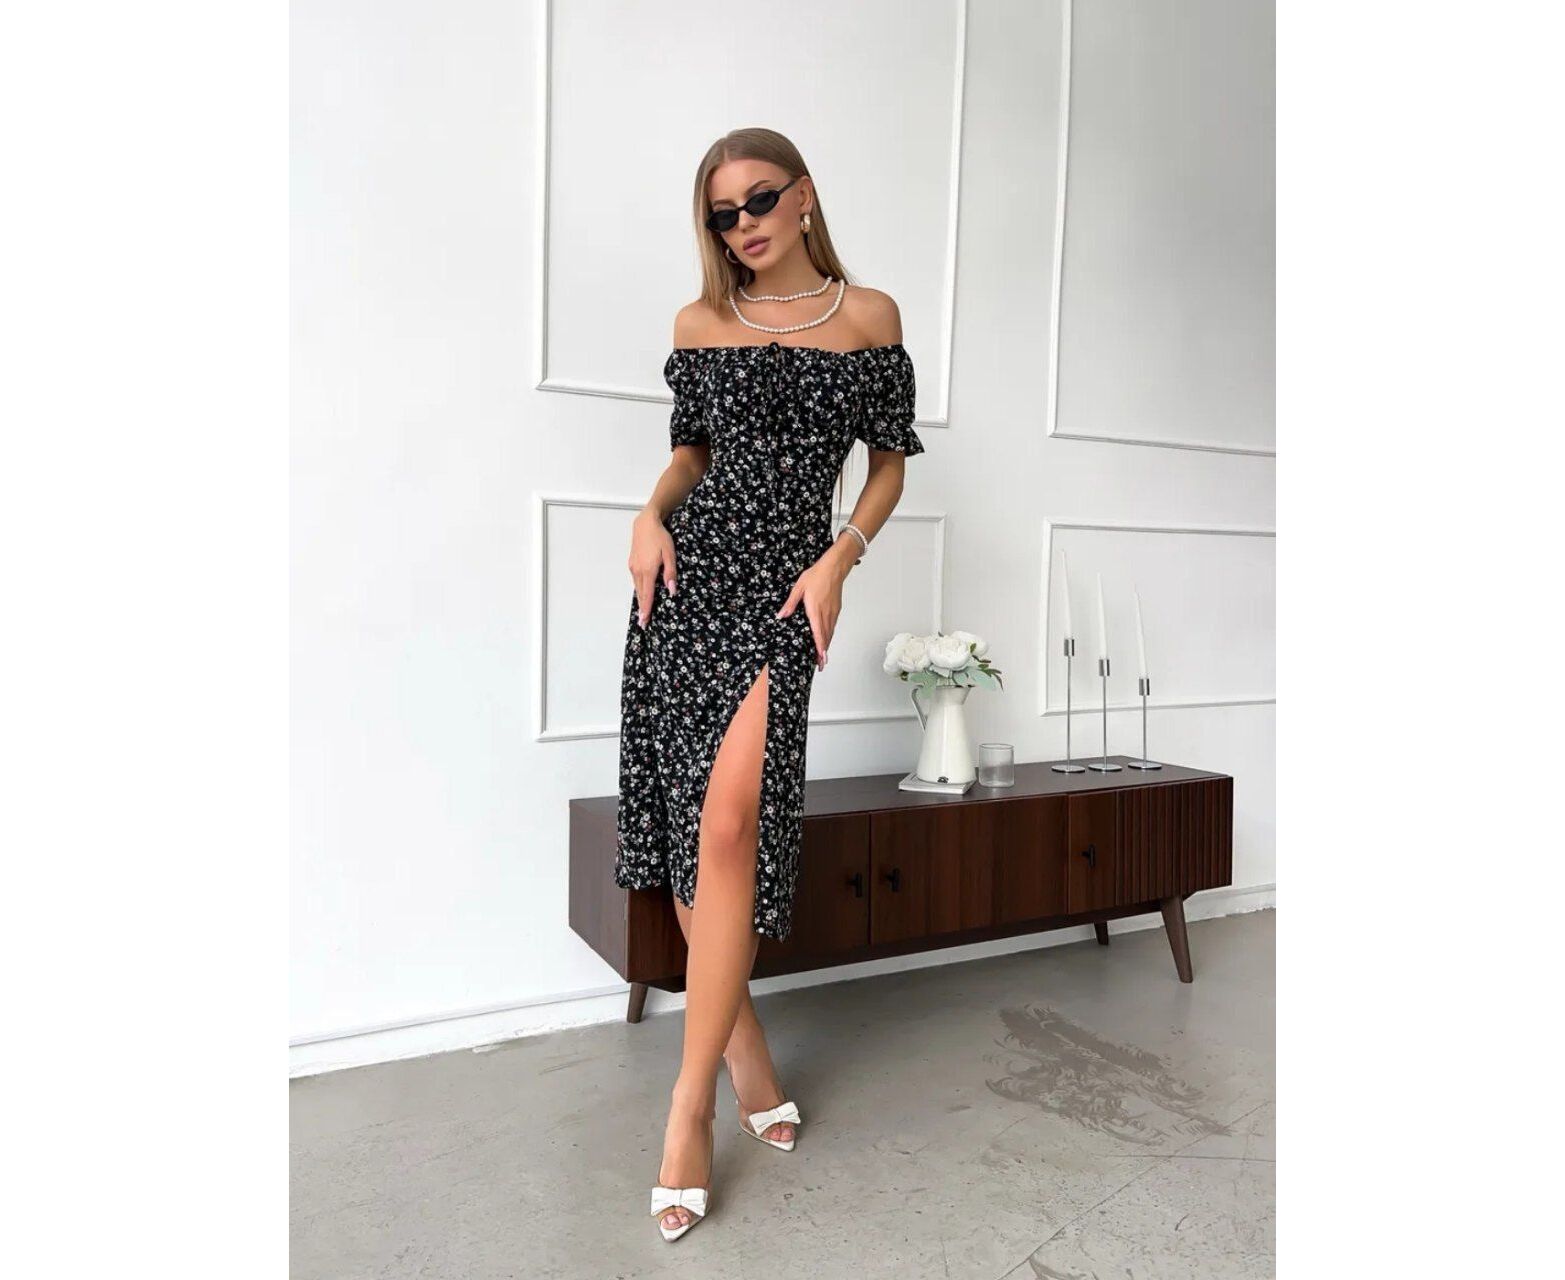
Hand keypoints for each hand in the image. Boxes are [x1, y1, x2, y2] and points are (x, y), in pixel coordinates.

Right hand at [628, 508, 676, 627]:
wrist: (645, 523)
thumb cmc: (660, 537)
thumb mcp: (670, 554)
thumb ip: (670, 573)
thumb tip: (672, 591)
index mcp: (648, 571)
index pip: (647, 595)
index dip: (646, 609)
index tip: (645, 621)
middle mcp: (637, 571)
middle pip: (640, 594)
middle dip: (642, 609)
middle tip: (643, 623)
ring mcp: (633, 567)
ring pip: (637, 588)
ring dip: (640, 600)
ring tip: (643, 612)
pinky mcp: (632, 563)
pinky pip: (636, 581)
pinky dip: (639, 590)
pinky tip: (642, 593)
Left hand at [775, 555, 848, 670]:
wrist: (834, 567)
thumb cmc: (816, 575)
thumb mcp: (799, 588)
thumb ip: (790, 603)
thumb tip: (781, 616)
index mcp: (815, 610)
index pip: (818, 633)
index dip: (819, 648)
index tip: (820, 659)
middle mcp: (826, 613)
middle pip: (826, 637)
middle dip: (823, 652)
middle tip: (820, 665)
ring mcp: (833, 612)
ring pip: (830, 632)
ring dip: (827, 645)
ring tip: (823, 657)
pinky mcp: (836, 609)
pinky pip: (833, 626)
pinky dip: (829, 636)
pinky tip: (826, 639)